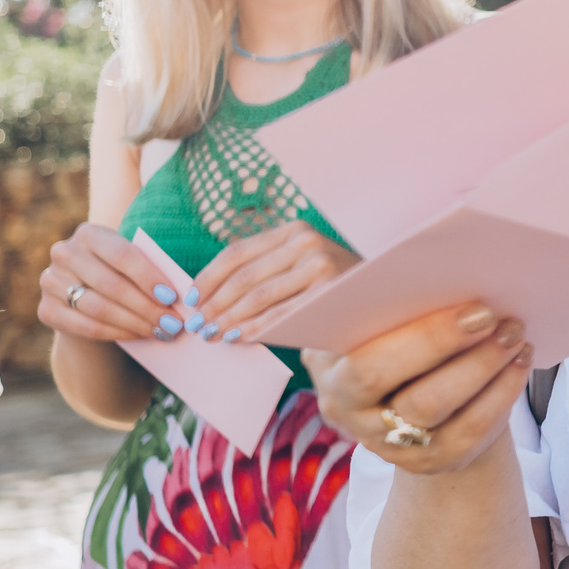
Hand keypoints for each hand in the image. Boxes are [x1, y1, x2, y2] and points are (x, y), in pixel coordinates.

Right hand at [40, 223, 176, 341]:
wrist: (87, 296)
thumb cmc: (122, 274)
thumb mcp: (133, 264)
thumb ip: (150, 270)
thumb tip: (180, 295)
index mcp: (89, 233)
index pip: (122, 255)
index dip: (149, 277)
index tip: (173, 297)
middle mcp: (64, 253)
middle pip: (111, 284)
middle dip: (146, 307)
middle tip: (173, 323)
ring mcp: (50, 281)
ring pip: (98, 308)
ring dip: (135, 323)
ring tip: (161, 331)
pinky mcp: (46, 310)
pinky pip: (86, 326)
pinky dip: (117, 333)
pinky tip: (139, 335)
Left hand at [189, 220, 358, 341]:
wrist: (379, 298)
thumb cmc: (330, 286)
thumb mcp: (299, 264)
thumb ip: (264, 269)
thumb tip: (207, 293)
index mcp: (292, 230)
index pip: (237, 253)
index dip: (208, 278)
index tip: (190, 299)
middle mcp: (306, 242)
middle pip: (244, 277)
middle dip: (215, 304)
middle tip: (197, 325)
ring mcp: (320, 265)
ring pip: (258, 297)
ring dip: (230, 319)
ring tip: (213, 334)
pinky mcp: (328, 292)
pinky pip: (280, 315)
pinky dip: (255, 328)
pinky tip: (239, 337)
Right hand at [304, 304, 533, 475]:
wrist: (409, 394)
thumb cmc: (393, 333)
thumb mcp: (374, 311)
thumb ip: (385, 293)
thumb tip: (437, 265)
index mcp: (328, 365)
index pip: (368, 362)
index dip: (427, 337)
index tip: (475, 308)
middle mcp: (348, 410)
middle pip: (404, 390)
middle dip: (457, 351)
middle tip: (497, 318)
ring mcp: (386, 443)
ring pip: (438, 408)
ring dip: (484, 367)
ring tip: (515, 334)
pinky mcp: (427, 461)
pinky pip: (470, 430)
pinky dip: (502, 392)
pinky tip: (520, 361)